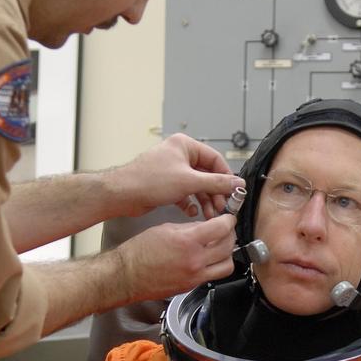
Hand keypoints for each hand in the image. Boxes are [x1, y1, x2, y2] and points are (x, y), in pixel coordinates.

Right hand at [113, 212, 236, 299]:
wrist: (127, 275)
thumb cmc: (139, 252)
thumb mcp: (166, 229)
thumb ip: (190, 228)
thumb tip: (206, 227)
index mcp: (187, 242)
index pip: (221, 228)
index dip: (228, 220)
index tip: (228, 218)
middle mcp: (194, 261)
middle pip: (228, 246)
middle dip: (230, 235)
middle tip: (226, 230)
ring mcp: (195, 276)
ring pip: (227, 266)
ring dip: (227, 254)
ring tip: (220, 247)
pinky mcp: (191, 286)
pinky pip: (213, 276)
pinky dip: (215, 266)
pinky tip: (207, 259)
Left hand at [114, 134, 243, 219]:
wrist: (123, 194)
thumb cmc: (149, 180)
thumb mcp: (189, 181)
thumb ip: (216, 183)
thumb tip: (236, 183)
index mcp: (185, 146)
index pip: (214, 159)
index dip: (226, 176)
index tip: (234, 191)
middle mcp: (179, 156)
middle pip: (206, 174)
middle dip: (215, 193)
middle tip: (222, 207)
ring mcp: (172, 171)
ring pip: (196, 186)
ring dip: (205, 200)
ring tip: (210, 214)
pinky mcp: (166, 185)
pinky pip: (185, 193)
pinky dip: (191, 203)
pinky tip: (192, 212)